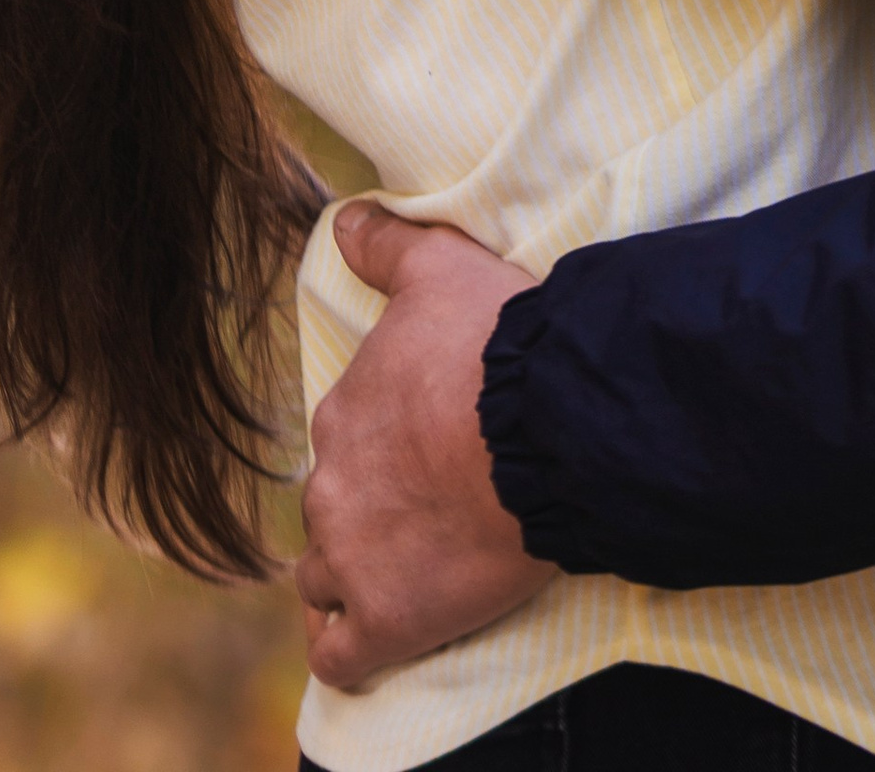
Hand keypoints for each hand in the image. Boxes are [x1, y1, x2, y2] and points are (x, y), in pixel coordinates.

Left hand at [297, 202, 554, 694]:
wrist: (549, 426)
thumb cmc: (502, 343)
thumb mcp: (444, 268)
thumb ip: (388, 245)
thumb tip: (343, 220)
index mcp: (343, 412)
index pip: (344, 439)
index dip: (386, 444)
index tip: (431, 445)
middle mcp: (330, 485)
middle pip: (332, 507)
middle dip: (368, 509)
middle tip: (431, 504)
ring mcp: (352, 559)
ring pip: (326, 578)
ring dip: (354, 574)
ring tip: (408, 566)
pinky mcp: (386, 621)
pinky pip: (341, 654)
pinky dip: (350, 645)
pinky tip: (376, 634)